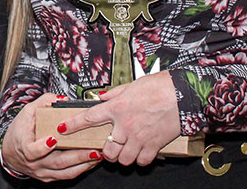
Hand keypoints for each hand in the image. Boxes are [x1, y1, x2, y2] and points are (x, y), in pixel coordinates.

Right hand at [1, 94, 101, 180]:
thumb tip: (61, 100)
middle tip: (93, 149)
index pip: (32, 151)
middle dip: (77, 156)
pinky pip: (66, 175)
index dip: (42, 147)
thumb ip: (43, 103)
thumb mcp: (27, 112)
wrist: (10, 152)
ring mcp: (42, 171)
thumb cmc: (19, 132)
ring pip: (65, 171)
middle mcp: (34, 162)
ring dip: (83, 164)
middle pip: (57, 162)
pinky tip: (91, 161)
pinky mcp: (49, 176)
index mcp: (25, 146)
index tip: (53, 140)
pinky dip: (80, 169)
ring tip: (97, 155)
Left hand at [60, 72, 180, 166]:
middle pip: (106, 148)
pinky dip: (140, 160)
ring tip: (125, 151)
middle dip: (106, 151)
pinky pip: (141, 161)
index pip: (89, 117)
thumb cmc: (160, 86)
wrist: (182, 94)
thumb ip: (116, 93)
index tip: (63, 128)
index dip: (73, 124)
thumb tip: (103, 96)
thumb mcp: (132, 85)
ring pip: (122, 159)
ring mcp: (139, 137)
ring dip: (122, 157)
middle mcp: (125, 125)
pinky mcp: (153, 145)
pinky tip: (142, 152)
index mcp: (117, 107)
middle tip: (110, 146)